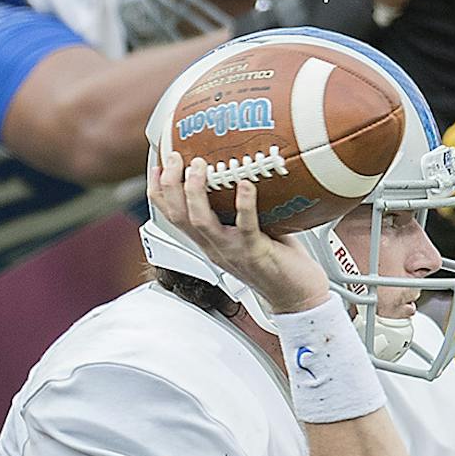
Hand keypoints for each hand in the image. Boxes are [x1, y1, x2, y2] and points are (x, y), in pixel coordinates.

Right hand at [148, 149, 329, 313]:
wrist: (296, 297)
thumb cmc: (278, 264)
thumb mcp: (251, 231)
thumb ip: (242, 207)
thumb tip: (248, 169)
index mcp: (209, 242)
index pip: (173, 217)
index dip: (159, 193)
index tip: (158, 167)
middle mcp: (215, 247)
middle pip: (178, 217)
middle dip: (170, 185)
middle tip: (176, 158)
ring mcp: (233, 251)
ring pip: (200, 223)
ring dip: (195, 193)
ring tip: (200, 166)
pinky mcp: (255, 253)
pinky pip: (245, 227)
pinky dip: (244, 204)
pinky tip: (245, 184)